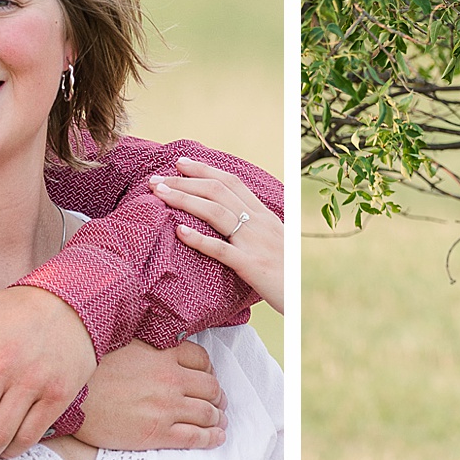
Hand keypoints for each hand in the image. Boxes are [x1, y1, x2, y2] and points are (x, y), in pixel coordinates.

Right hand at [77, 338, 227, 449]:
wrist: (70, 399)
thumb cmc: (90, 370)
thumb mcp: (121, 342)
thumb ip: (147, 342)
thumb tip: (160, 342)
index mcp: (163, 353)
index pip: (201, 359)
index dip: (209, 370)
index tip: (207, 378)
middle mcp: (170, 379)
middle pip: (210, 387)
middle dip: (217, 396)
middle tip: (218, 402)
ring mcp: (166, 407)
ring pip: (207, 413)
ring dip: (218, 418)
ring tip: (219, 422)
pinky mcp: (157, 433)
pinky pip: (195, 437)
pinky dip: (211, 438)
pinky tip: (216, 438)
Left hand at [151, 157, 284, 314]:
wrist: (304, 296)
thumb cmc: (288, 273)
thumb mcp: (275, 242)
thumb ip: (255, 228)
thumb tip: (233, 219)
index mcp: (264, 215)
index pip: (231, 183)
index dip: (204, 169)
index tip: (180, 163)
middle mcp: (259, 223)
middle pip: (218, 192)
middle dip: (184, 182)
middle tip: (156, 179)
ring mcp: (254, 243)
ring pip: (216, 213)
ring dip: (184, 199)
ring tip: (159, 194)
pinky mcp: (251, 266)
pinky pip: (221, 249)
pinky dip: (199, 239)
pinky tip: (179, 231)